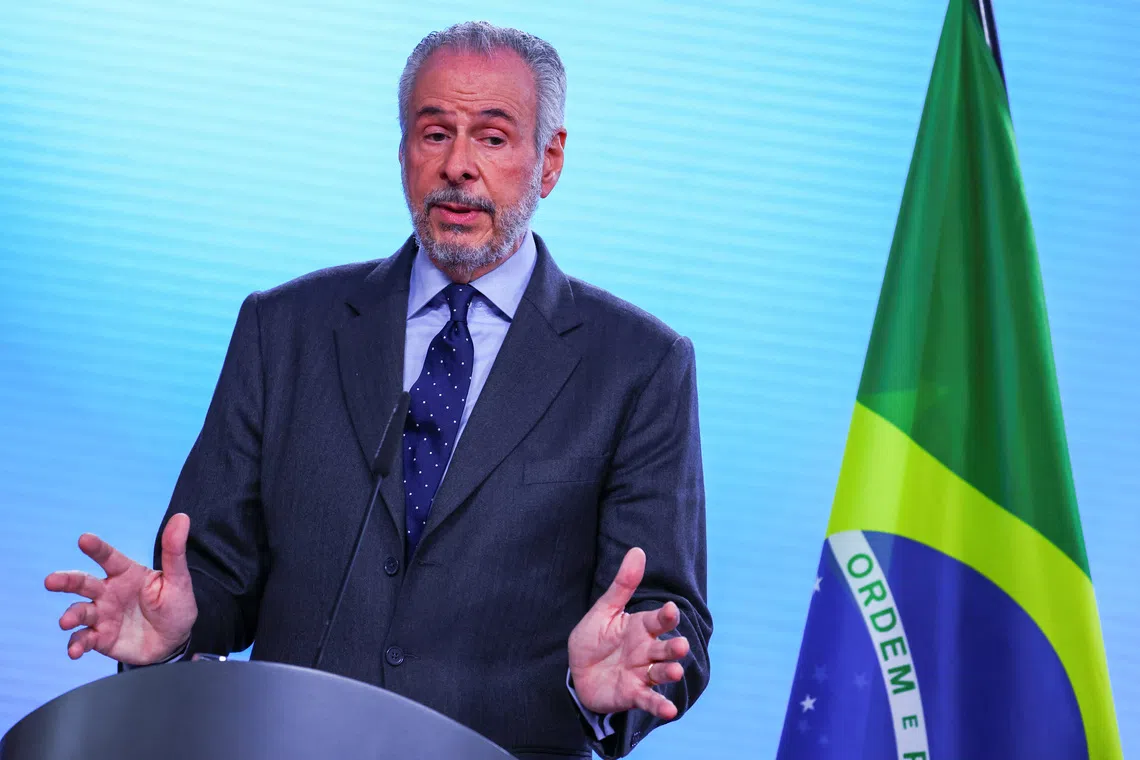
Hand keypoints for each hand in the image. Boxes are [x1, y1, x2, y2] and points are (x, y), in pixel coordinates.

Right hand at [44, 513, 197, 664]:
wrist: (174, 641)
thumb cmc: (175, 605)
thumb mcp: (178, 579)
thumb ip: (174, 551)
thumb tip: (181, 517)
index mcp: (126, 574)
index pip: (109, 558)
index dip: (97, 549)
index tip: (84, 539)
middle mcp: (109, 592)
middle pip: (83, 583)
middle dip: (66, 580)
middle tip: (51, 581)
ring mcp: (103, 615)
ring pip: (79, 611)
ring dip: (71, 616)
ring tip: (66, 621)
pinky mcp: (101, 637)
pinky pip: (84, 639)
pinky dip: (76, 645)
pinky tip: (75, 651)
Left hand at [568, 547, 689, 719]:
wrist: (576, 673)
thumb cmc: (594, 639)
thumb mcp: (604, 611)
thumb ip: (622, 585)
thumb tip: (637, 550)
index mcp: (641, 628)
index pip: (658, 621)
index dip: (666, 616)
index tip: (671, 609)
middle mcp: (646, 651)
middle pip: (665, 648)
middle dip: (674, 648)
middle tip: (681, 645)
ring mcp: (641, 674)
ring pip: (660, 672)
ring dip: (670, 672)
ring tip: (675, 671)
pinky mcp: (633, 694)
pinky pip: (649, 700)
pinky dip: (660, 705)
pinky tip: (670, 711)